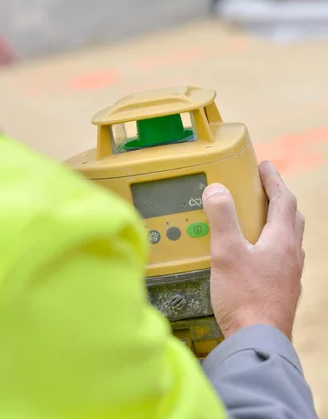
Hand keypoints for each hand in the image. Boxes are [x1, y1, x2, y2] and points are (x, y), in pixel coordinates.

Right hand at [202, 161, 304, 340]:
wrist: (258, 343)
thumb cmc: (244, 298)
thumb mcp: (227, 252)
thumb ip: (222, 218)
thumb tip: (217, 189)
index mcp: (281, 240)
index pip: (283, 200)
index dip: (274, 180)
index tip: (264, 166)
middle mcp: (291, 255)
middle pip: (292, 218)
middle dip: (279, 199)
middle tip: (263, 190)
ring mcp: (290, 275)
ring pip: (290, 239)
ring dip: (278, 222)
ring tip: (257, 220)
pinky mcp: (283, 292)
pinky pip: (282, 258)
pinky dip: (272, 246)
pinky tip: (255, 256)